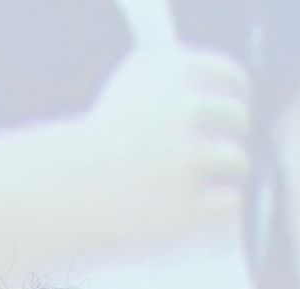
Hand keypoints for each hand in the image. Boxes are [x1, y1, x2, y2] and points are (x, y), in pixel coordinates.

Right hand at [79, 41, 252, 248]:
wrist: (63, 191)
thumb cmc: (96, 140)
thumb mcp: (132, 86)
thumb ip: (176, 80)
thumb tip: (224, 92)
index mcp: (173, 72)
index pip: (230, 77)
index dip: (234, 94)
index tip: (229, 109)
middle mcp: (186, 108)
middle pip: (236, 118)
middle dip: (229, 133)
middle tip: (210, 151)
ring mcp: (190, 157)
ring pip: (237, 160)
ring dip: (225, 171)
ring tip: (202, 180)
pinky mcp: (190, 205)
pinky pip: (229, 201)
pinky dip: (218, 205)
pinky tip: (199, 206)